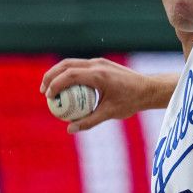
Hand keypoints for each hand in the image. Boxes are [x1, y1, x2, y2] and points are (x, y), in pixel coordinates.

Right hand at [40, 57, 175, 133]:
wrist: (148, 88)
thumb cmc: (131, 102)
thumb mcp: (109, 113)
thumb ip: (89, 121)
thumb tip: (70, 129)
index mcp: (98, 75)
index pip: (70, 75)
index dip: (56, 84)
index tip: (49, 96)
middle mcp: (97, 64)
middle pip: (66, 65)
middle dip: (51, 76)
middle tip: (43, 91)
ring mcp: (99, 62)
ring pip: (72, 63)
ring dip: (58, 74)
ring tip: (50, 89)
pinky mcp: (100, 64)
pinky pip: (80, 67)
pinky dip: (69, 75)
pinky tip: (66, 89)